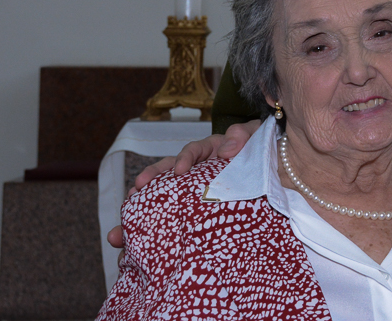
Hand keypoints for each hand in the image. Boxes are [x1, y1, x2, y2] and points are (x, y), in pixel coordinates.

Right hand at [106, 120, 262, 248]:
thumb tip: (228, 148)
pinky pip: (169, 226)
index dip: (185, 158)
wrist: (271, 170)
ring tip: (119, 235)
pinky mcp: (193, 216)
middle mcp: (195, 172)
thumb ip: (243, 136)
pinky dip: (151, 240)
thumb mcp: (255, 138)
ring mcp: (191, 194)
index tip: (180, 170)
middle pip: (166, 178)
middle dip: (145, 190)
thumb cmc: (259, 152)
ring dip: (138, 220)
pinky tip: (133, 255)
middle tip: (131, 198)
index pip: (194, 152)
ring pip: (160, 205)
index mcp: (211, 152)